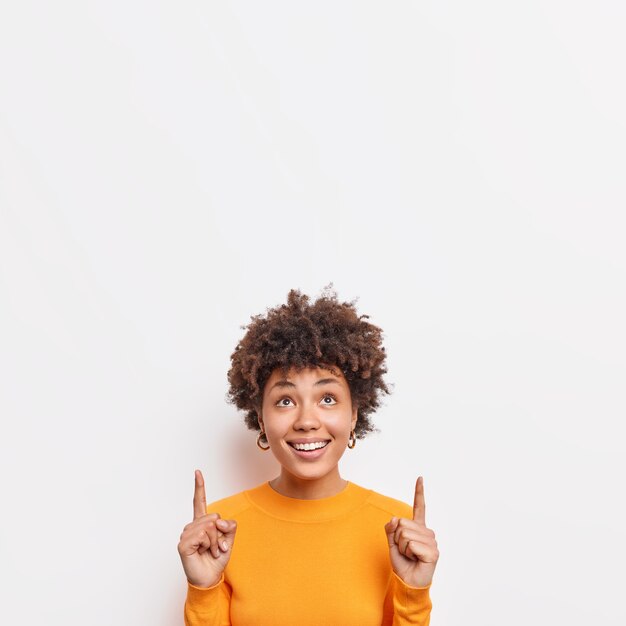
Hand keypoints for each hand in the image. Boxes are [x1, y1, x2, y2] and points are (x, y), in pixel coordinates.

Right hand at [177, 469, 237, 587]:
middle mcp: (192, 526)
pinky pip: (203, 535)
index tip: (198, 472)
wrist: (210, 579)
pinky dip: (209, 545)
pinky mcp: (184, 544)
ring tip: (209, 552)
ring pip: (210, 526)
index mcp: (202, 523)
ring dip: (215, 542)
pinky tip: (203, 553)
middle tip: (216, 547)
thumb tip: (220, 521)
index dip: (199, 487)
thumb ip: (229, 527)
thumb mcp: (229, 540)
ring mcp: (186, 534)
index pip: (199, 502)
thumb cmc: (216, 560)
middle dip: (221, 534)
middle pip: (214, 517)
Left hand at [384, 476, 438, 587]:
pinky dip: (408, 553)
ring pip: (405, 534)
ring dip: (402, 548)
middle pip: (403, 524)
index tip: (420, 478)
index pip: (419, 507)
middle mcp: (427, 532)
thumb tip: (395, 519)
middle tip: (405, 551)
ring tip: (410, 556)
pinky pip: (411, 544)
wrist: (408, 582)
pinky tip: (415, 560)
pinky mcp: (433, 552)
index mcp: (418, 528)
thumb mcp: (391, 543)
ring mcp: (431, 542)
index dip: (419, 492)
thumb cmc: (402, 563)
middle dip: (397, 539)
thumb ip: (390, 528)